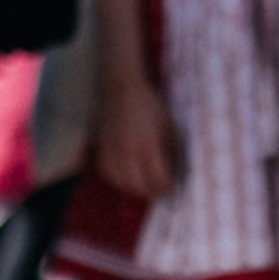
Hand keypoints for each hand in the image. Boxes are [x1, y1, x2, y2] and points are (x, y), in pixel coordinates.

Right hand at [96, 80, 177, 199]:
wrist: (123, 87)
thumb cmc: (150, 105)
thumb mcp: (169, 125)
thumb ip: (172, 150)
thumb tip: (177, 171)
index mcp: (148, 143)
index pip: (158, 177)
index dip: (166, 186)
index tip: (171, 186)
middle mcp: (128, 149)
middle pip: (138, 185)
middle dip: (151, 191)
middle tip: (159, 190)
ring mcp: (113, 149)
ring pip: (120, 182)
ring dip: (133, 189)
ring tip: (143, 187)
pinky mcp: (102, 146)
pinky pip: (107, 172)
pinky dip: (116, 180)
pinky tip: (125, 179)